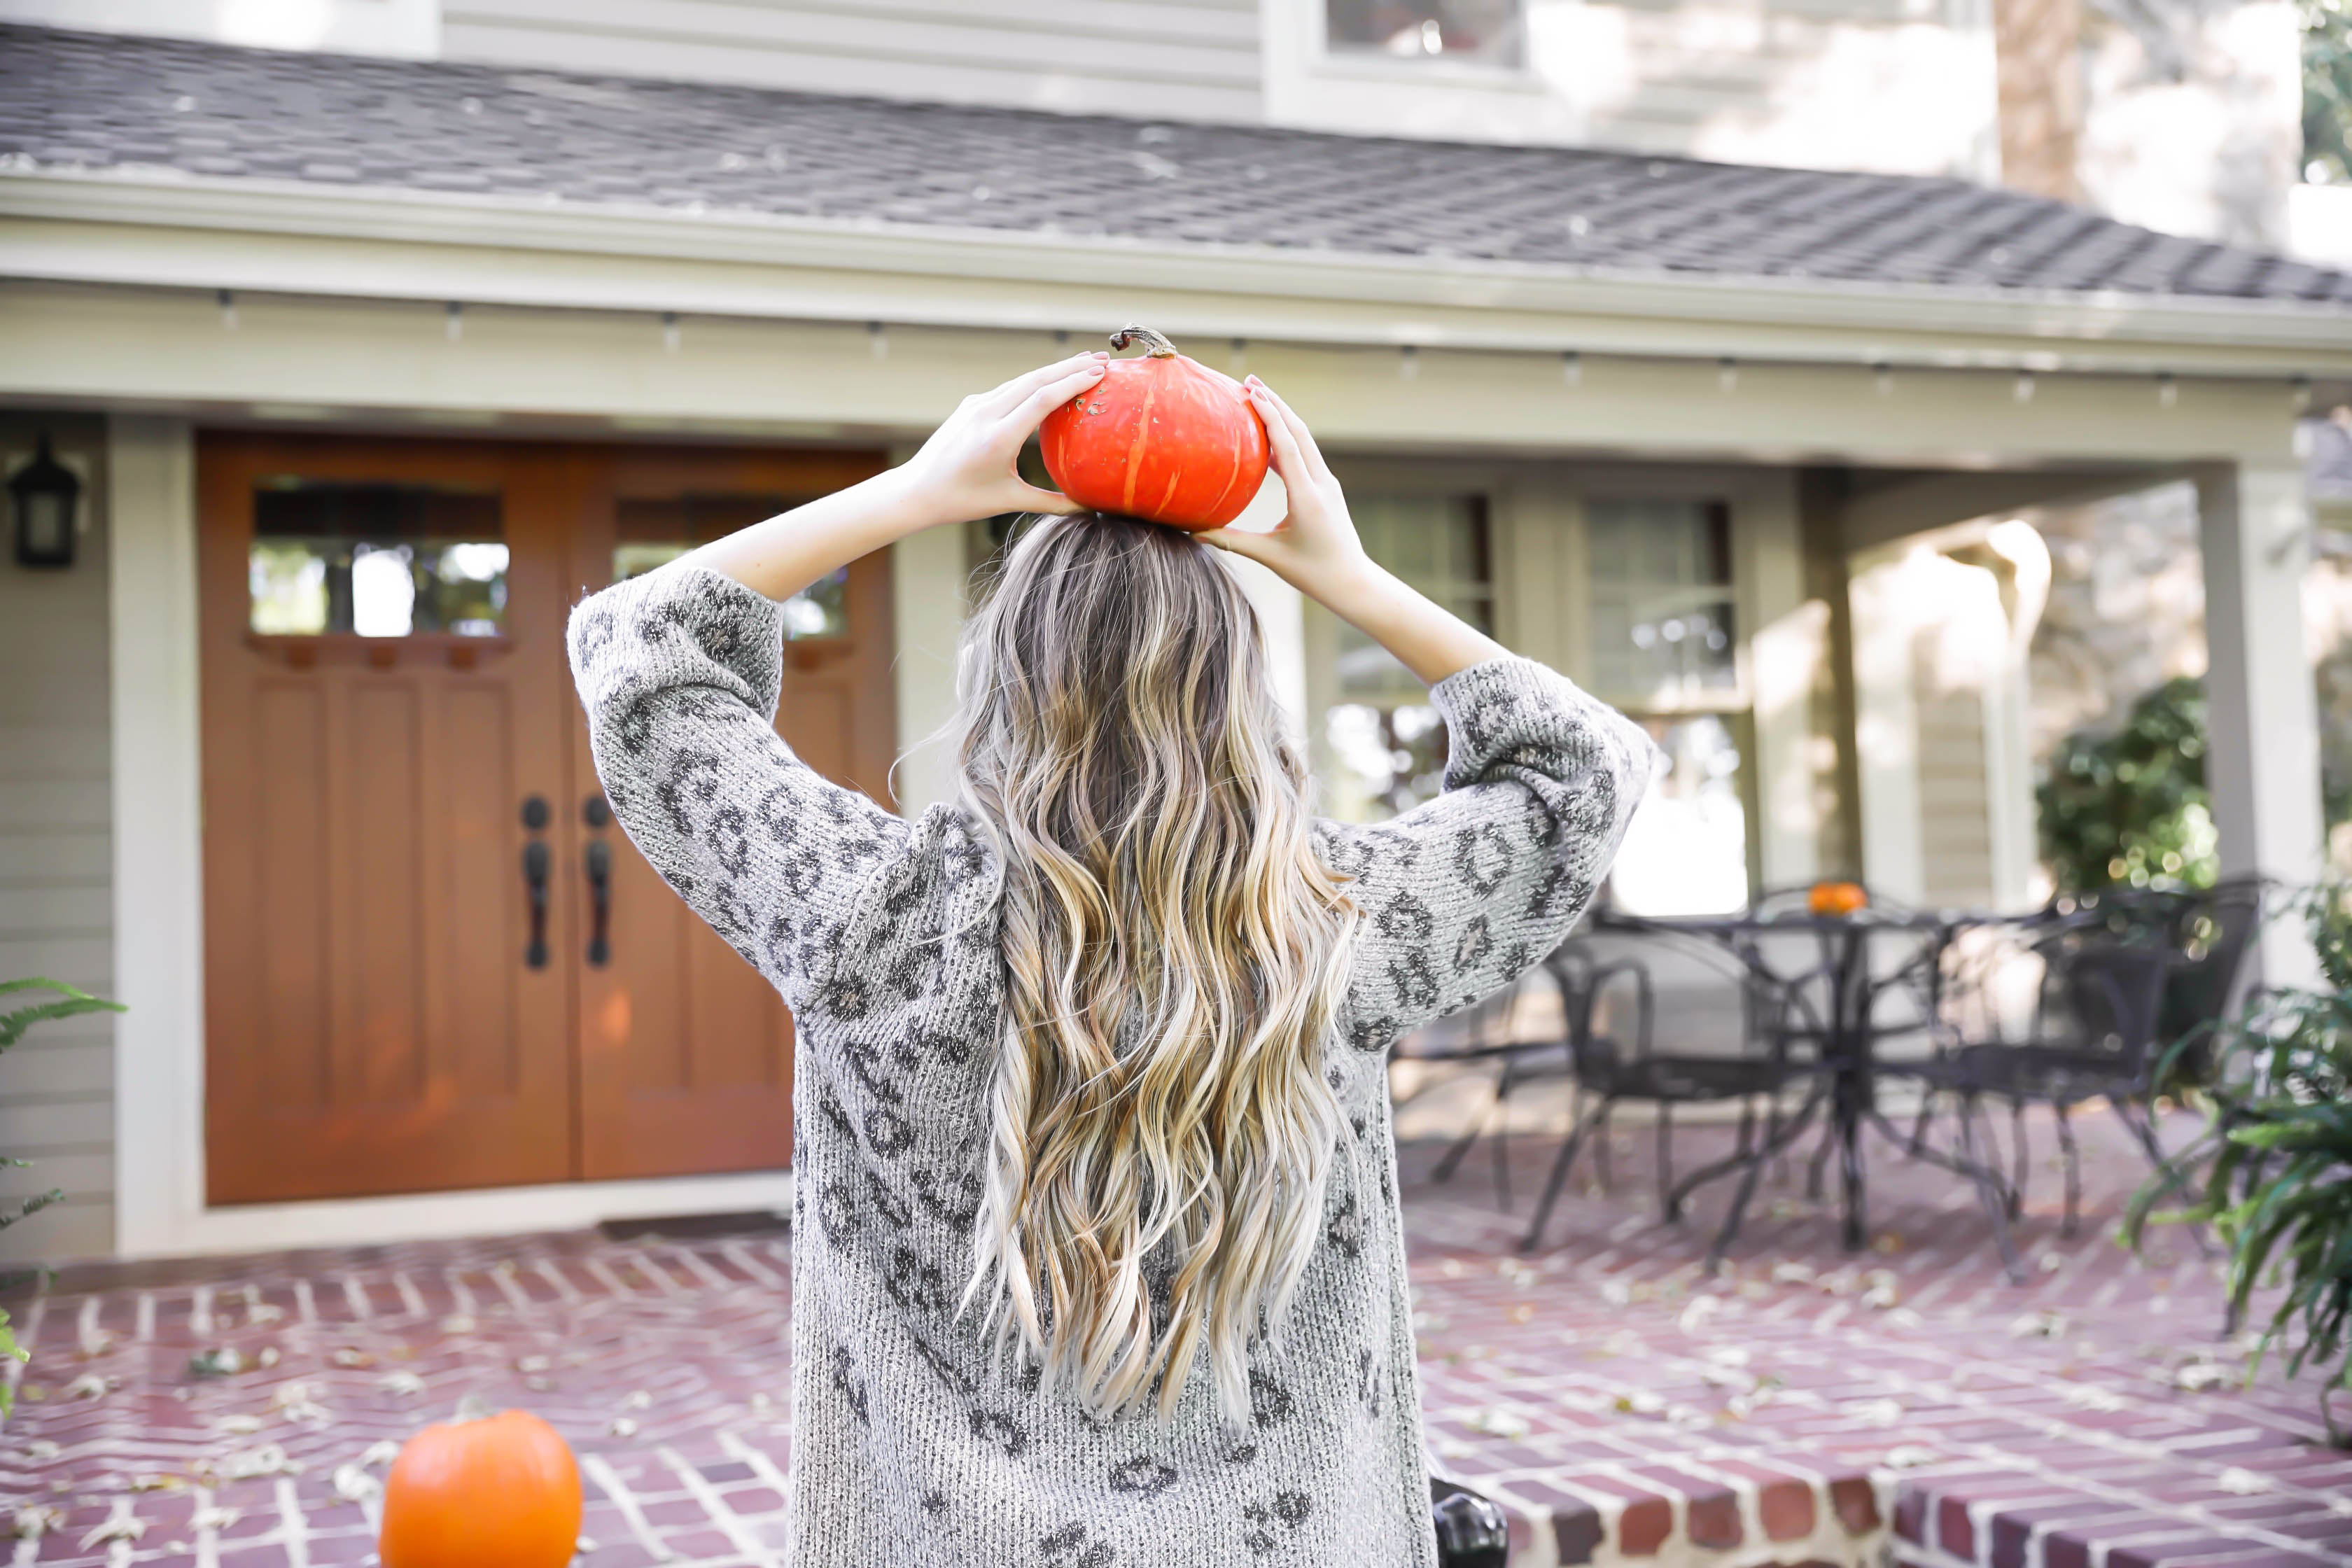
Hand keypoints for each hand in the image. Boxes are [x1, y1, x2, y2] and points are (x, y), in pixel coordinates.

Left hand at [899, 353, 1106, 523]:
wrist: (917, 489)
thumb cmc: (962, 500)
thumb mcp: (1009, 501)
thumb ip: (1051, 503)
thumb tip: (1088, 508)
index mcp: (997, 438)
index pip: (1042, 399)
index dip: (1072, 383)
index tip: (1099, 373)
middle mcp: (986, 414)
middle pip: (1035, 380)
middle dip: (1070, 366)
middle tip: (1103, 359)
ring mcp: (976, 405)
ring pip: (1021, 380)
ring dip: (1054, 370)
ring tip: (1083, 363)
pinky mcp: (971, 404)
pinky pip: (1008, 388)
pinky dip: (1034, 381)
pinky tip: (1050, 380)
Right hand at [1198, 377, 1372, 598]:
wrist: (1353, 583)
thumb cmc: (1313, 574)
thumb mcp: (1270, 556)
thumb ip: (1231, 541)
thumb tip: (1193, 531)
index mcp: (1308, 497)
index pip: (1287, 445)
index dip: (1269, 415)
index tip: (1251, 392)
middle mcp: (1322, 484)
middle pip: (1298, 432)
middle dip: (1275, 403)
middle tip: (1250, 381)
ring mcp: (1327, 484)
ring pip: (1304, 440)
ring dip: (1283, 416)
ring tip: (1258, 397)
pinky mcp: (1327, 488)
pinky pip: (1306, 455)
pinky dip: (1287, 438)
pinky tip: (1268, 433)